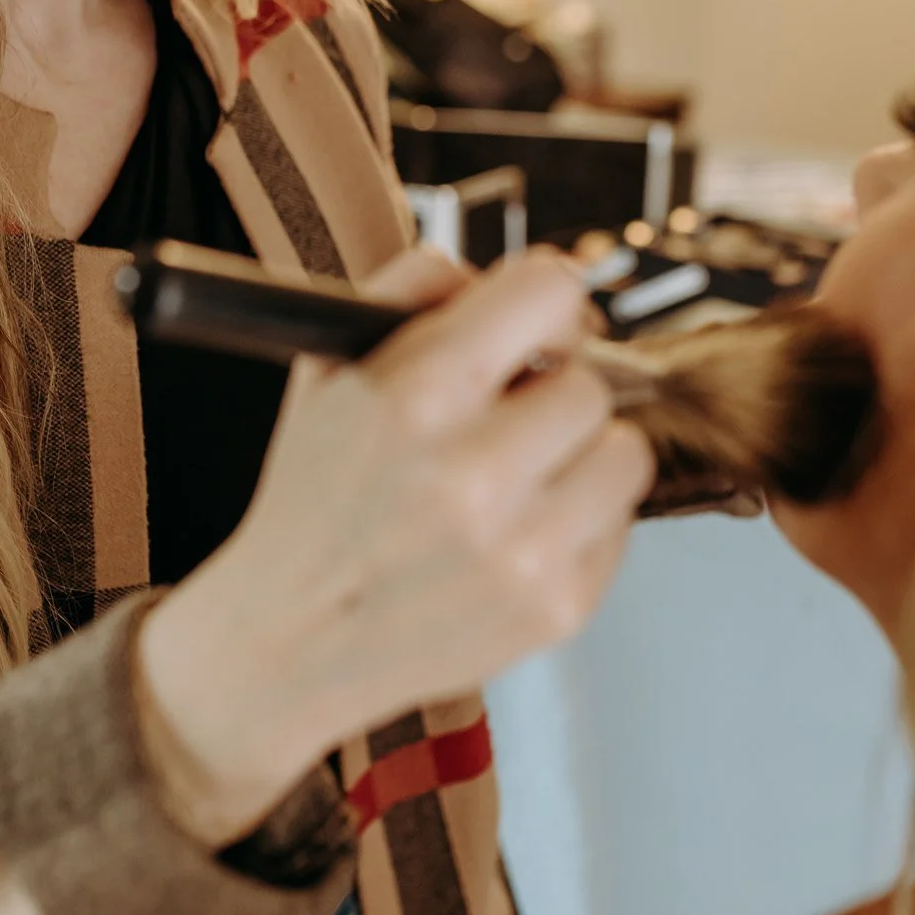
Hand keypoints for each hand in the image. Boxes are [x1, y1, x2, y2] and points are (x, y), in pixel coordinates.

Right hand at [137, 244, 652, 843]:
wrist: (290, 640)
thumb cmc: (315, 497)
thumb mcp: (330, 366)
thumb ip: (414, 286)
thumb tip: (517, 275)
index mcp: (416, 395)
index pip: (550, 291)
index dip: (545, 304)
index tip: (536, 330)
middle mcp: (473, 474)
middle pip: (588, 382)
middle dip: (549, 393)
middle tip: (508, 421)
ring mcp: (522, 549)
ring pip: (624, 453)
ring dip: (581, 456)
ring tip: (522, 477)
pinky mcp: (557, 608)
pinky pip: (620, 526)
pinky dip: (581, 522)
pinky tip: (518, 533)